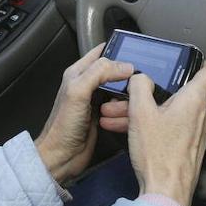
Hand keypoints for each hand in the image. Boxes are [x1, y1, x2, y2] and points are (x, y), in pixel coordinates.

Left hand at [35, 43, 134, 182]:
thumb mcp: (78, 91)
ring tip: (140, 91)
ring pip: (120, 87)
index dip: (117, 48)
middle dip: (128, 70)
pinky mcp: (105, 115)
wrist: (61, 156)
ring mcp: (97, 100)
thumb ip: (99, 73)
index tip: (136, 51)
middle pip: (113, 69)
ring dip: (129, 90)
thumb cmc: (64, 124)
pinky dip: (128, 104)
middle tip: (144, 73)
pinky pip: (121, 104)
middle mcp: (88, 83)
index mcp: (78, 72)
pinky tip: (135, 106)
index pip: (101, 52)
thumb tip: (126, 65)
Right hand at [126, 62, 205, 205]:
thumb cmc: (158, 155)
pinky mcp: (189, 147)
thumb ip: (140, 85)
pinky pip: (170, 127)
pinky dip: (151, 125)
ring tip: (117, 114)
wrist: (165, 194)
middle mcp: (203, 115)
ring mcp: (197, 133)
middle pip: (179, 92)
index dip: (195, 62)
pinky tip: (126, 129)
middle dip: (150, 92)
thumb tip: (141, 77)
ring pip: (170, 111)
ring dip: (144, 110)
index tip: (178, 62)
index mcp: (196, 100)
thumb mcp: (141, 113)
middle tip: (128, 96)